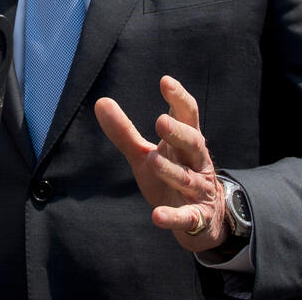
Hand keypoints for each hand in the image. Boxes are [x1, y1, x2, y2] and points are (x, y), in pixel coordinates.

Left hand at [94, 75, 228, 251]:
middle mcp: (196, 163)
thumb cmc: (169, 176)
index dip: (179, 99)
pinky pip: (187, 217)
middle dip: (179, 133)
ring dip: (171, 170)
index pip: (188, 116)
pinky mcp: (197, 217)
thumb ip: (124, 131)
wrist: (201, 221)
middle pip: (194, 144)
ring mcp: (199, 190)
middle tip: (161, 121)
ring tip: (152, 159)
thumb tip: (100, 101)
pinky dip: (173, 216)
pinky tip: (156, 216)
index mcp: (186, 143)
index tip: (165, 81)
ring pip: (188, 178)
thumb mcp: (145, 153)